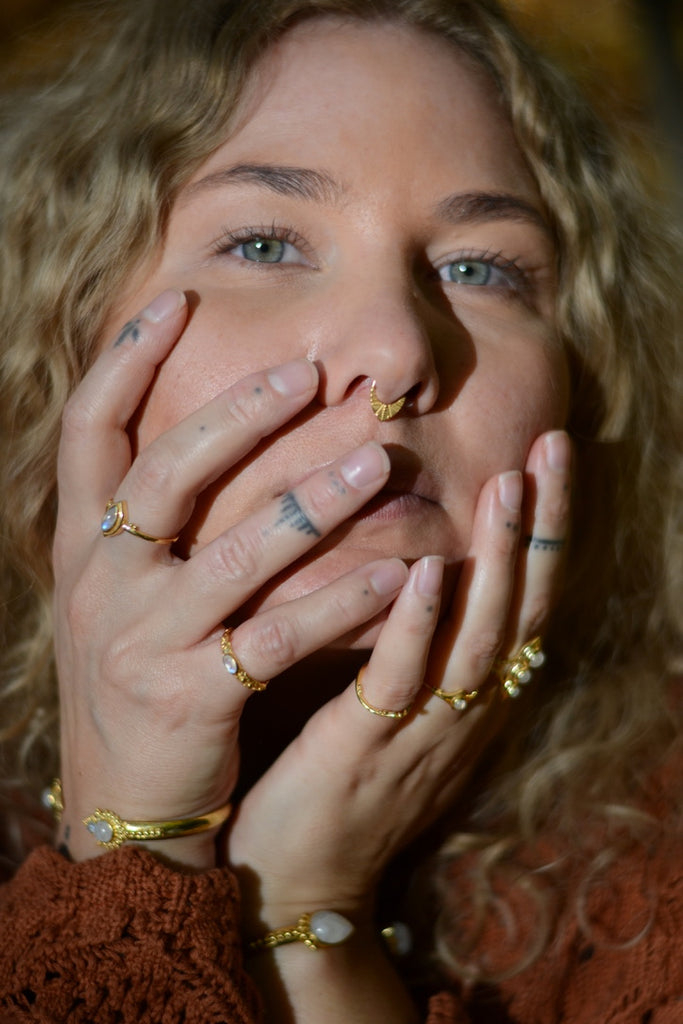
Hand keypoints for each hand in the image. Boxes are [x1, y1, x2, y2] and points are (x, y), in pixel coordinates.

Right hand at [53, 290, 409, 864]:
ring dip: (314, 502)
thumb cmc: (137, 680)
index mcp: (83, 545)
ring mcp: (141, 640)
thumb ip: (150, 524)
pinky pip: (278, 636)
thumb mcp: (123, 595)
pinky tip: (401, 576)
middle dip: (239, 415)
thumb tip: (206, 432)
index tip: (177, 299)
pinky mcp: (190, 695)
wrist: (124, 803)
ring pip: (236, 553)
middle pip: (167, 472)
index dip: (124, 358)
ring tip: (380, 463)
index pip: (88, 428)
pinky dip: (343, 604)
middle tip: (311, 372)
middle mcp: (101, 581)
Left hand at [226, 430, 570, 922]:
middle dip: (543, 526)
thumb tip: (423, 557)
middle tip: (552, 446)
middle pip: (524, 608)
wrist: (301, 879)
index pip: (529, 598)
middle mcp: (467, 708)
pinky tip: (425, 571)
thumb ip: (420, 640)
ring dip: (498, 561)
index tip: (549, 452)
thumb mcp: (398, 702)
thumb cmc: (344, 776)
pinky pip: (401, 679)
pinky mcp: (367, 749)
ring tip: (507, 486)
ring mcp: (423, 731)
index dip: (548, 528)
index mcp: (476, 693)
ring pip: (479, 637)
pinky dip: (419, 625)